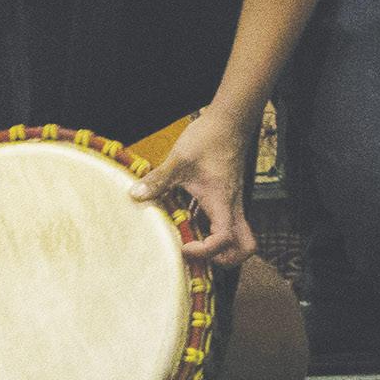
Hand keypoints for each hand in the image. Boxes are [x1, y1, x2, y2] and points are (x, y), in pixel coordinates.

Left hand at [130, 109, 256, 265]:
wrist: (229, 121)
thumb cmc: (208, 138)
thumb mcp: (179, 159)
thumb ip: (158, 179)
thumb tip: (135, 194)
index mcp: (222, 202)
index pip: (224, 240)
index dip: (205, 251)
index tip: (183, 246)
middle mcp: (232, 207)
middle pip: (245, 247)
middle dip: (226, 259)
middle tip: (198, 254)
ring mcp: (233, 202)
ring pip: (240, 236)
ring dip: (220, 247)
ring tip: (191, 242)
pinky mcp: (229, 196)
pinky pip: (228, 223)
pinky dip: (213, 230)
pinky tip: (190, 220)